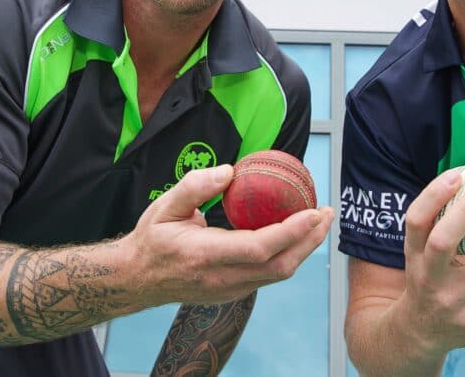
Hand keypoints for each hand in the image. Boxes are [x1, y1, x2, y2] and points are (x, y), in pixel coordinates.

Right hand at [120, 164, 333, 308]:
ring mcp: (230, 289)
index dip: (291, 232)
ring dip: (305, 248)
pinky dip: (290, 255)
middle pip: (280, 266)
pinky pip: (270, 275)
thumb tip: (229, 171)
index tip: (313, 212)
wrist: (137, 279)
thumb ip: (195, 186)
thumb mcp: (164, 206)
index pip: (259, 248)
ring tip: (320, 222)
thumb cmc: (151, 240)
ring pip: (279, 274)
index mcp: (205, 255)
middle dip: (310, 240)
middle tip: (327, 213)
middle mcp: (222, 278)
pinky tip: (297, 235)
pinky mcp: (234, 291)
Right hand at [399, 168, 464, 351]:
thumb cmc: (429, 279)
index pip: (416, 220)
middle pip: (443, 240)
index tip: (457, 175)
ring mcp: (449, 302)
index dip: (433, 195)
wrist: (419, 333)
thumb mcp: (422, 255)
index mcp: (413, 255)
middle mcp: (427, 278)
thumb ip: (439, 226)